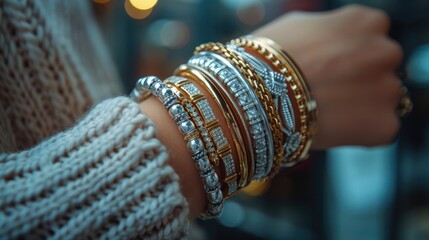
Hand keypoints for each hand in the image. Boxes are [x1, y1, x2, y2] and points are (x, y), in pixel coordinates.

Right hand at [254, 4, 402, 148]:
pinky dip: (361, 130)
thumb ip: (331, 28)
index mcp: (367, 22)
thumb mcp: (301, 25)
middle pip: (381, 66)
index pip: (370, 36)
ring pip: (382, 98)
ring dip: (362, 103)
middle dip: (360, 76)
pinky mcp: (384, 126)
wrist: (258, 98)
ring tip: (326, 110)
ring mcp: (388, 90)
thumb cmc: (270, 58)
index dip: (347, 52)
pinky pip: (379, 128)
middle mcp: (385, 51)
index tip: (329, 64)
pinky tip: (333, 127)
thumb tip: (335, 36)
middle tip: (328, 89)